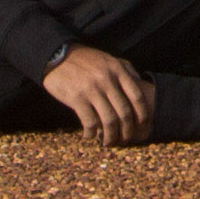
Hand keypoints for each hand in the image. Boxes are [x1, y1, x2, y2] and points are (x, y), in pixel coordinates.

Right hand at [37, 44, 156, 145]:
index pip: (137, 96)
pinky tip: (90, 135)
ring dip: (111, 136)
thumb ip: (124, 67)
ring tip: (108, 142)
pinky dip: (91, 133)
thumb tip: (139, 81)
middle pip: (124, 112)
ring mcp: (92, 90)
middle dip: (127, 130)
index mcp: (117, 70)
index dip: (142, 114)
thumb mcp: (107, 58)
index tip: (142, 125)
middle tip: (125, 139)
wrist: (56, 56)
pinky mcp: (77, 98)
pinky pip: (89, 122)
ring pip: (109, 120)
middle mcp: (107, 80)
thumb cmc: (84, 59)